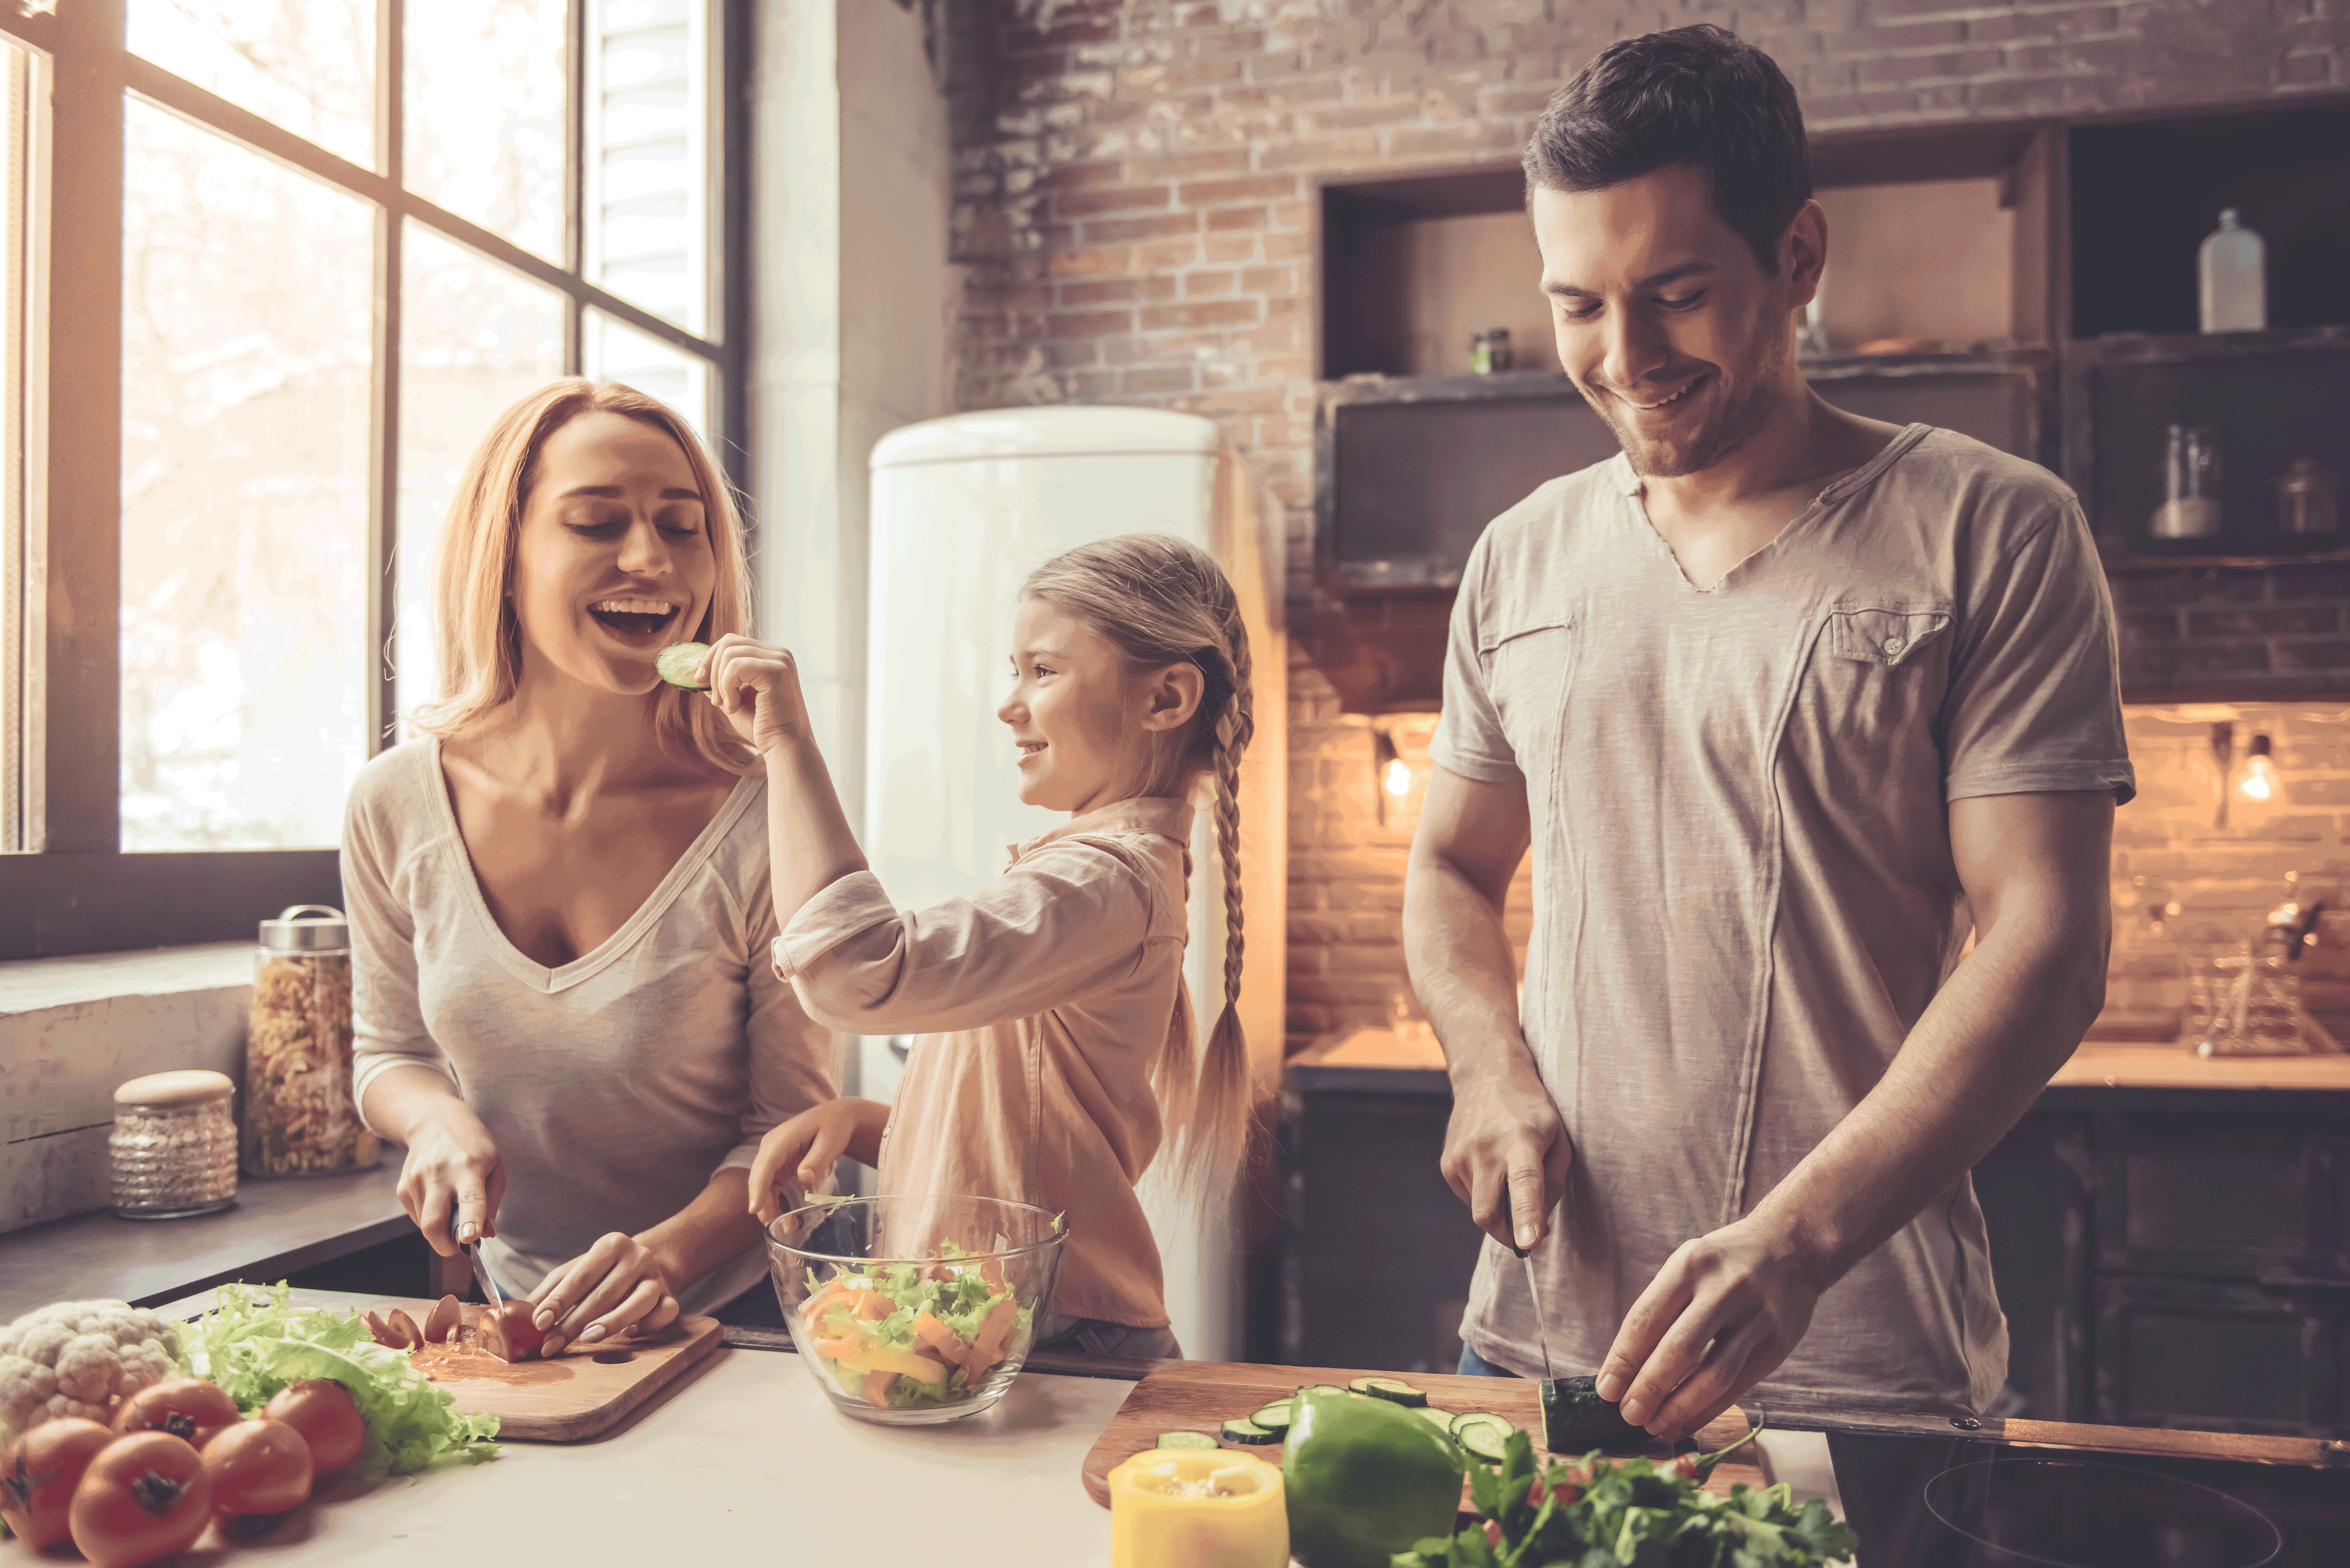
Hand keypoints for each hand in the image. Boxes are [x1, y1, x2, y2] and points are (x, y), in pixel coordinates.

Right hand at [394, 1101, 504, 1256]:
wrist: (435, 1121)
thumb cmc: (473, 1146)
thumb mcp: (495, 1166)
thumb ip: (492, 1202)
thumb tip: (486, 1234)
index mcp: (469, 1167)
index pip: (470, 1199)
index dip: (469, 1222)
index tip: (469, 1238)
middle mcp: (439, 1173)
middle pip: (434, 1222)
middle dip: (445, 1245)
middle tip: (458, 1245)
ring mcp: (416, 1180)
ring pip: (424, 1224)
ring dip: (439, 1229)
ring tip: (452, 1209)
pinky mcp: (402, 1187)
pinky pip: (416, 1216)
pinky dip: (429, 1217)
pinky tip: (438, 1199)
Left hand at [529, 1233, 680, 1357]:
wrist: (650, 1261)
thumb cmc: (603, 1271)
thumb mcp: (576, 1271)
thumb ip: (551, 1290)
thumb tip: (519, 1314)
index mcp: (612, 1244)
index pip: (582, 1275)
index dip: (559, 1300)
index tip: (540, 1321)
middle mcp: (638, 1256)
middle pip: (604, 1293)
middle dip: (573, 1322)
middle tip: (551, 1344)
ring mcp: (657, 1278)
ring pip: (639, 1302)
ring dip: (612, 1322)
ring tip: (587, 1339)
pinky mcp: (671, 1296)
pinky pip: (665, 1313)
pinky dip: (649, 1326)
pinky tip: (630, 1334)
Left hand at [701, 633, 813, 757]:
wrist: (784, 747)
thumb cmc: (761, 727)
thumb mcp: (733, 700)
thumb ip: (719, 683)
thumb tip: (696, 671)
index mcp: (771, 658)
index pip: (733, 642)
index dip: (710, 658)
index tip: (699, 680)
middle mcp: (779, 654)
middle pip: (729, 642)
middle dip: (711, 668)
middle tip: (713, 697)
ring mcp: (780, 660)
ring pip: (729, 653)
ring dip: (719, 682)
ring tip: (727, 705)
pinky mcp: (776, 671)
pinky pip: (736, 667)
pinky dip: (727, 688)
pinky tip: (734, 707)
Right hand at [748, 1098, 888, 1225]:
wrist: (838, 1116)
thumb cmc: (834, 1126)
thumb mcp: (830, 1142)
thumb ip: (816, 1161)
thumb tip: (804, 1181)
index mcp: (782, 1139)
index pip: (765, 1165)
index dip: (758, 1188)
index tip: (754, 1209)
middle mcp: (772, 1146)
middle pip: (760, 1178)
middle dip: (764, 1203)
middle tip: (775, 1226)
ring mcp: (774, 1155)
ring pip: (764, 1184)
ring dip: (770, 1205)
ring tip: (786, 1227)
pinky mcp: (779, 1163)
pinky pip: (772, 1184)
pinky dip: (776, 1200)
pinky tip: (785, 1216)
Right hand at [1440, 1054, 1570, 1251]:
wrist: (1486, 1077)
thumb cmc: (1532, 1113)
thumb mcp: (1559, 1139)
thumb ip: (1552, 1184)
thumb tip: (1537, 1227)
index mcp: (1521, 1140)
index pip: (1523, 1182)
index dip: (1526, 1215)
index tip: (1528, 1244)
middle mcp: (1485, 1149)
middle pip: (1489, 1214)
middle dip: (1508, 1235)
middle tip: (1527, 1234)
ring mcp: (1461, 1157)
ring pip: (1479, 1210)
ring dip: (1499, 1209)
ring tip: (1508, 1175)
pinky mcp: (1447, 1164)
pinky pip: (1469, 1198)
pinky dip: (1485, 1195)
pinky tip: (1492, 1169)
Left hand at [1594, 1214, 1825, 1440]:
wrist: (1791, 1246)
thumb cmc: (1724, 1263)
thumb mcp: (1688, 1266)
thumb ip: (1661, 1309)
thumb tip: (1625, 1368)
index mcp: (1690, 1265)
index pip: (1646, 1318)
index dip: (1623, 1359)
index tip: (1606, 1389)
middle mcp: (1724, 1288)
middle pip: (1678, 1350)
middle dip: (1648, 1389)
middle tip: (1628, 1414)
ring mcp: (1756, 1317)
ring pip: (1712, 1376)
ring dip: (1678, 1408)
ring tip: (1655, 1425)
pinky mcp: (1779, 1343)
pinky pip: (1738, 1387)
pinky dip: (1708, 1411)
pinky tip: (1686, 1422)